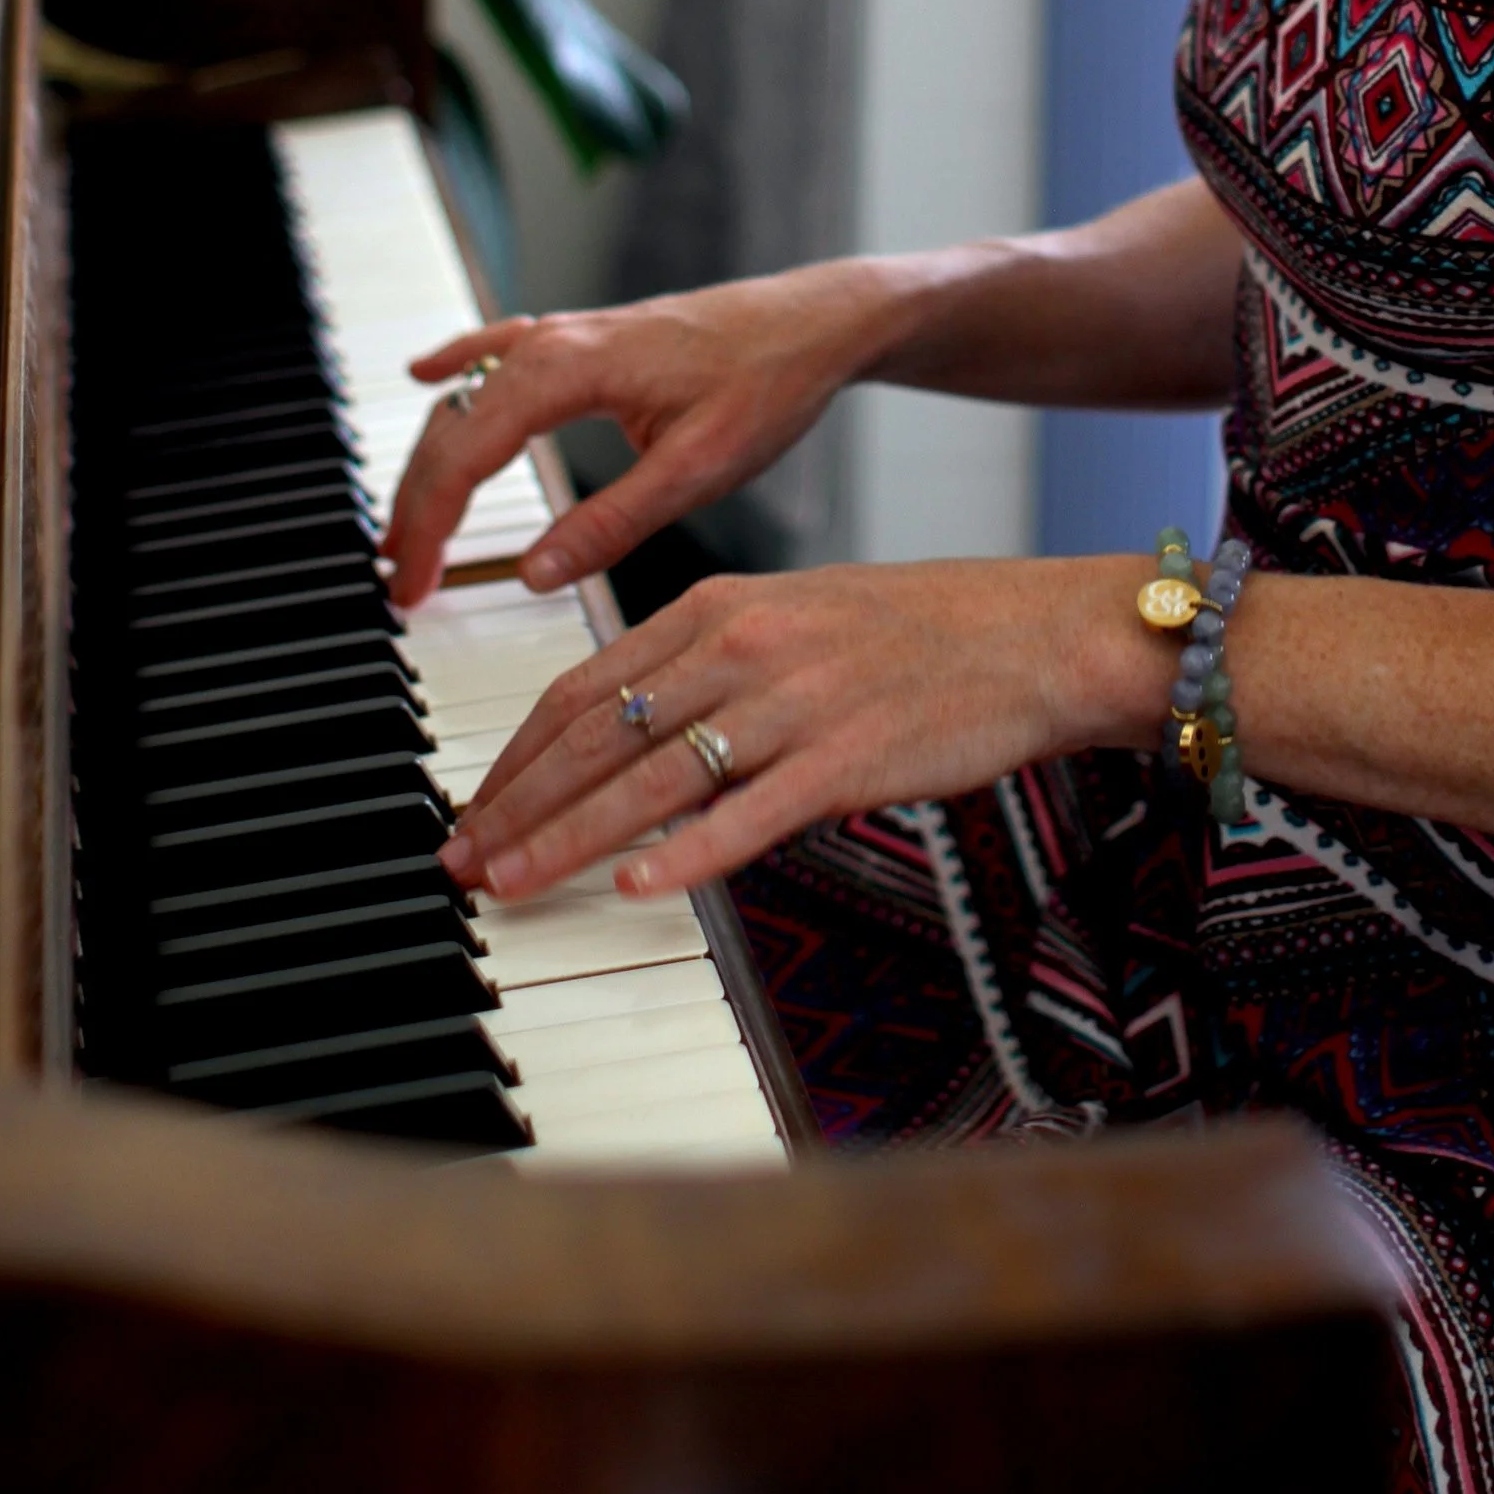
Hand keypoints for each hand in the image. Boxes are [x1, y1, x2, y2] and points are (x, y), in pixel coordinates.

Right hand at [382, 262, 904, 606]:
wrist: (817, 321)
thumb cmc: (769, 381)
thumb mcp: (696, 471)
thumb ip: (612, 524)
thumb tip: (535, 574)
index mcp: (570, 370)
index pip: (465, 453)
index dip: (428, 524)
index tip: (410, 584)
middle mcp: (555, 342)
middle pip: (451, 427)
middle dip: (416, 504)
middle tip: (400, 579)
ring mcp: (568, 334)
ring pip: (469, 396)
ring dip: (431, 458)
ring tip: (404, 523)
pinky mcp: (589, 339)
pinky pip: (499, 352)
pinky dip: (456, 370)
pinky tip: (425, 373)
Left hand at [437, 553, 1168, 903]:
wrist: (1034, 634)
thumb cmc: (923, 632)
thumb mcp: (799, 619)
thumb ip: (714, 667)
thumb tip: (639, 736)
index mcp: (722, 606)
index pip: (587, 686)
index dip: (518, 755)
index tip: (474, 805)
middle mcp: (744, 646)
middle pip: (598, 735)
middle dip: (515, 805)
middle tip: (460, 860)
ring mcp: (793, 702)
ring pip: (652, 779)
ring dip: (567, 839)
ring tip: (511, 885)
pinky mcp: (846, 758)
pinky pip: (748, 814)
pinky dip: (687, 855)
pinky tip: (637, 887)